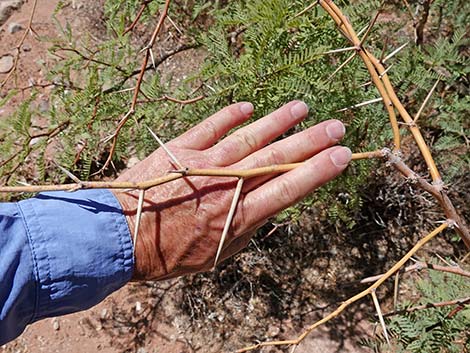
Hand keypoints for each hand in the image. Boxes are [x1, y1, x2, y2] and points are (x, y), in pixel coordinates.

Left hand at [112, 101, 350, 280]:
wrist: (122, 236)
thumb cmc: (170, 252)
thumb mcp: (218, 254)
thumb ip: (245, 227)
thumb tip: (263, 205)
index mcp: (239, 215)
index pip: (288, 188)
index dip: (318, 171)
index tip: (341, 156)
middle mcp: (227, 185)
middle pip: (276, 159)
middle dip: (310, 142)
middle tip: (336, 127)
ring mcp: (204, 163)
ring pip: (249, 137)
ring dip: (277, 122)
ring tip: (302, 108)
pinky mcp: (181, 149)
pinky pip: (210, 127)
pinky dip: (230, 115)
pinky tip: (249, 107)